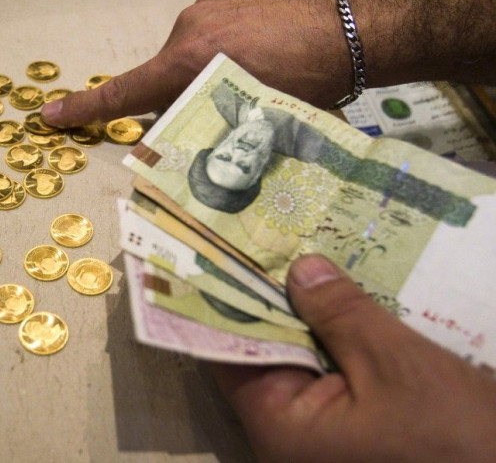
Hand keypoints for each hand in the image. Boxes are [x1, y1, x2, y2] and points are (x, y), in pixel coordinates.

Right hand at [42, 0, 350, 126]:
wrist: (351, 29)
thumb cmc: (308, 84)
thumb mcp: (251, 121)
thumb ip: (205, 129)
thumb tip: (177, 144)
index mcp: (189, 63)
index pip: (125, 93)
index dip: (84, 109)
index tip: (50, 115)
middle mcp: (189, 29)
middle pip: (165, 76)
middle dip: (182, 99)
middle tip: (226, 112)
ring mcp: (208, 7)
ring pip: (189, 53)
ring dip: (207, 70)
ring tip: (255, 78)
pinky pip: (210, 29)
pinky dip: (223, 46)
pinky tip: (261, 52)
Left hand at [213, 254, 495, 461]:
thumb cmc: (455, 435)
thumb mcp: (394, 363)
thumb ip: (340, 312)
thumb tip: (299, 268)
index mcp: (280, 427)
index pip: (231, 352)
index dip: (233, 301)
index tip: (236, 252)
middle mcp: (287, 437)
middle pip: (263, 355)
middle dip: (276, 303)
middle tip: (279, 245)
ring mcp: (317, 439)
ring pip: (297, 365)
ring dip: (308, 321)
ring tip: (310, 263)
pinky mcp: (347, 435)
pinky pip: (326, 380)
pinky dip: (333, 345)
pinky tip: (344, 305)